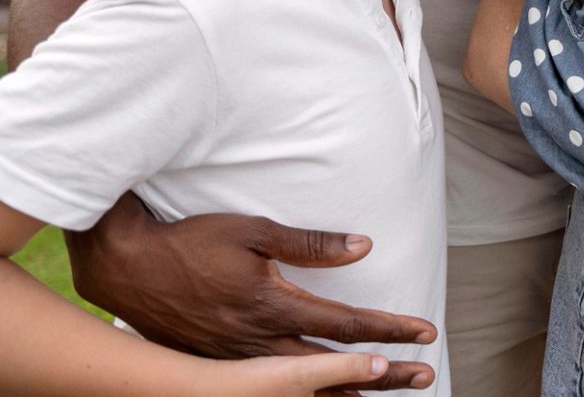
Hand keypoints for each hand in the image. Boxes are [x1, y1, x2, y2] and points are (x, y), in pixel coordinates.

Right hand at [68, 196, 436, 390]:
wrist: (127, 268)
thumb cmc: (193, 242)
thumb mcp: (254, 233)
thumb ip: (310, 244)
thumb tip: (363, 246)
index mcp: (272, 307)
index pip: (346, 324)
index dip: (390, 329)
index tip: (425, 332)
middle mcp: (258, 342)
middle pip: (335, 366)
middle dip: (384, 374)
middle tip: (424, 375)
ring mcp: (237, 358)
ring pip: (305, 387)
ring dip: (350, 391)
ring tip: (387, 392)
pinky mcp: (219, 364)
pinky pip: (271, 389)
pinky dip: (307, 396)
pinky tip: (325, 396)